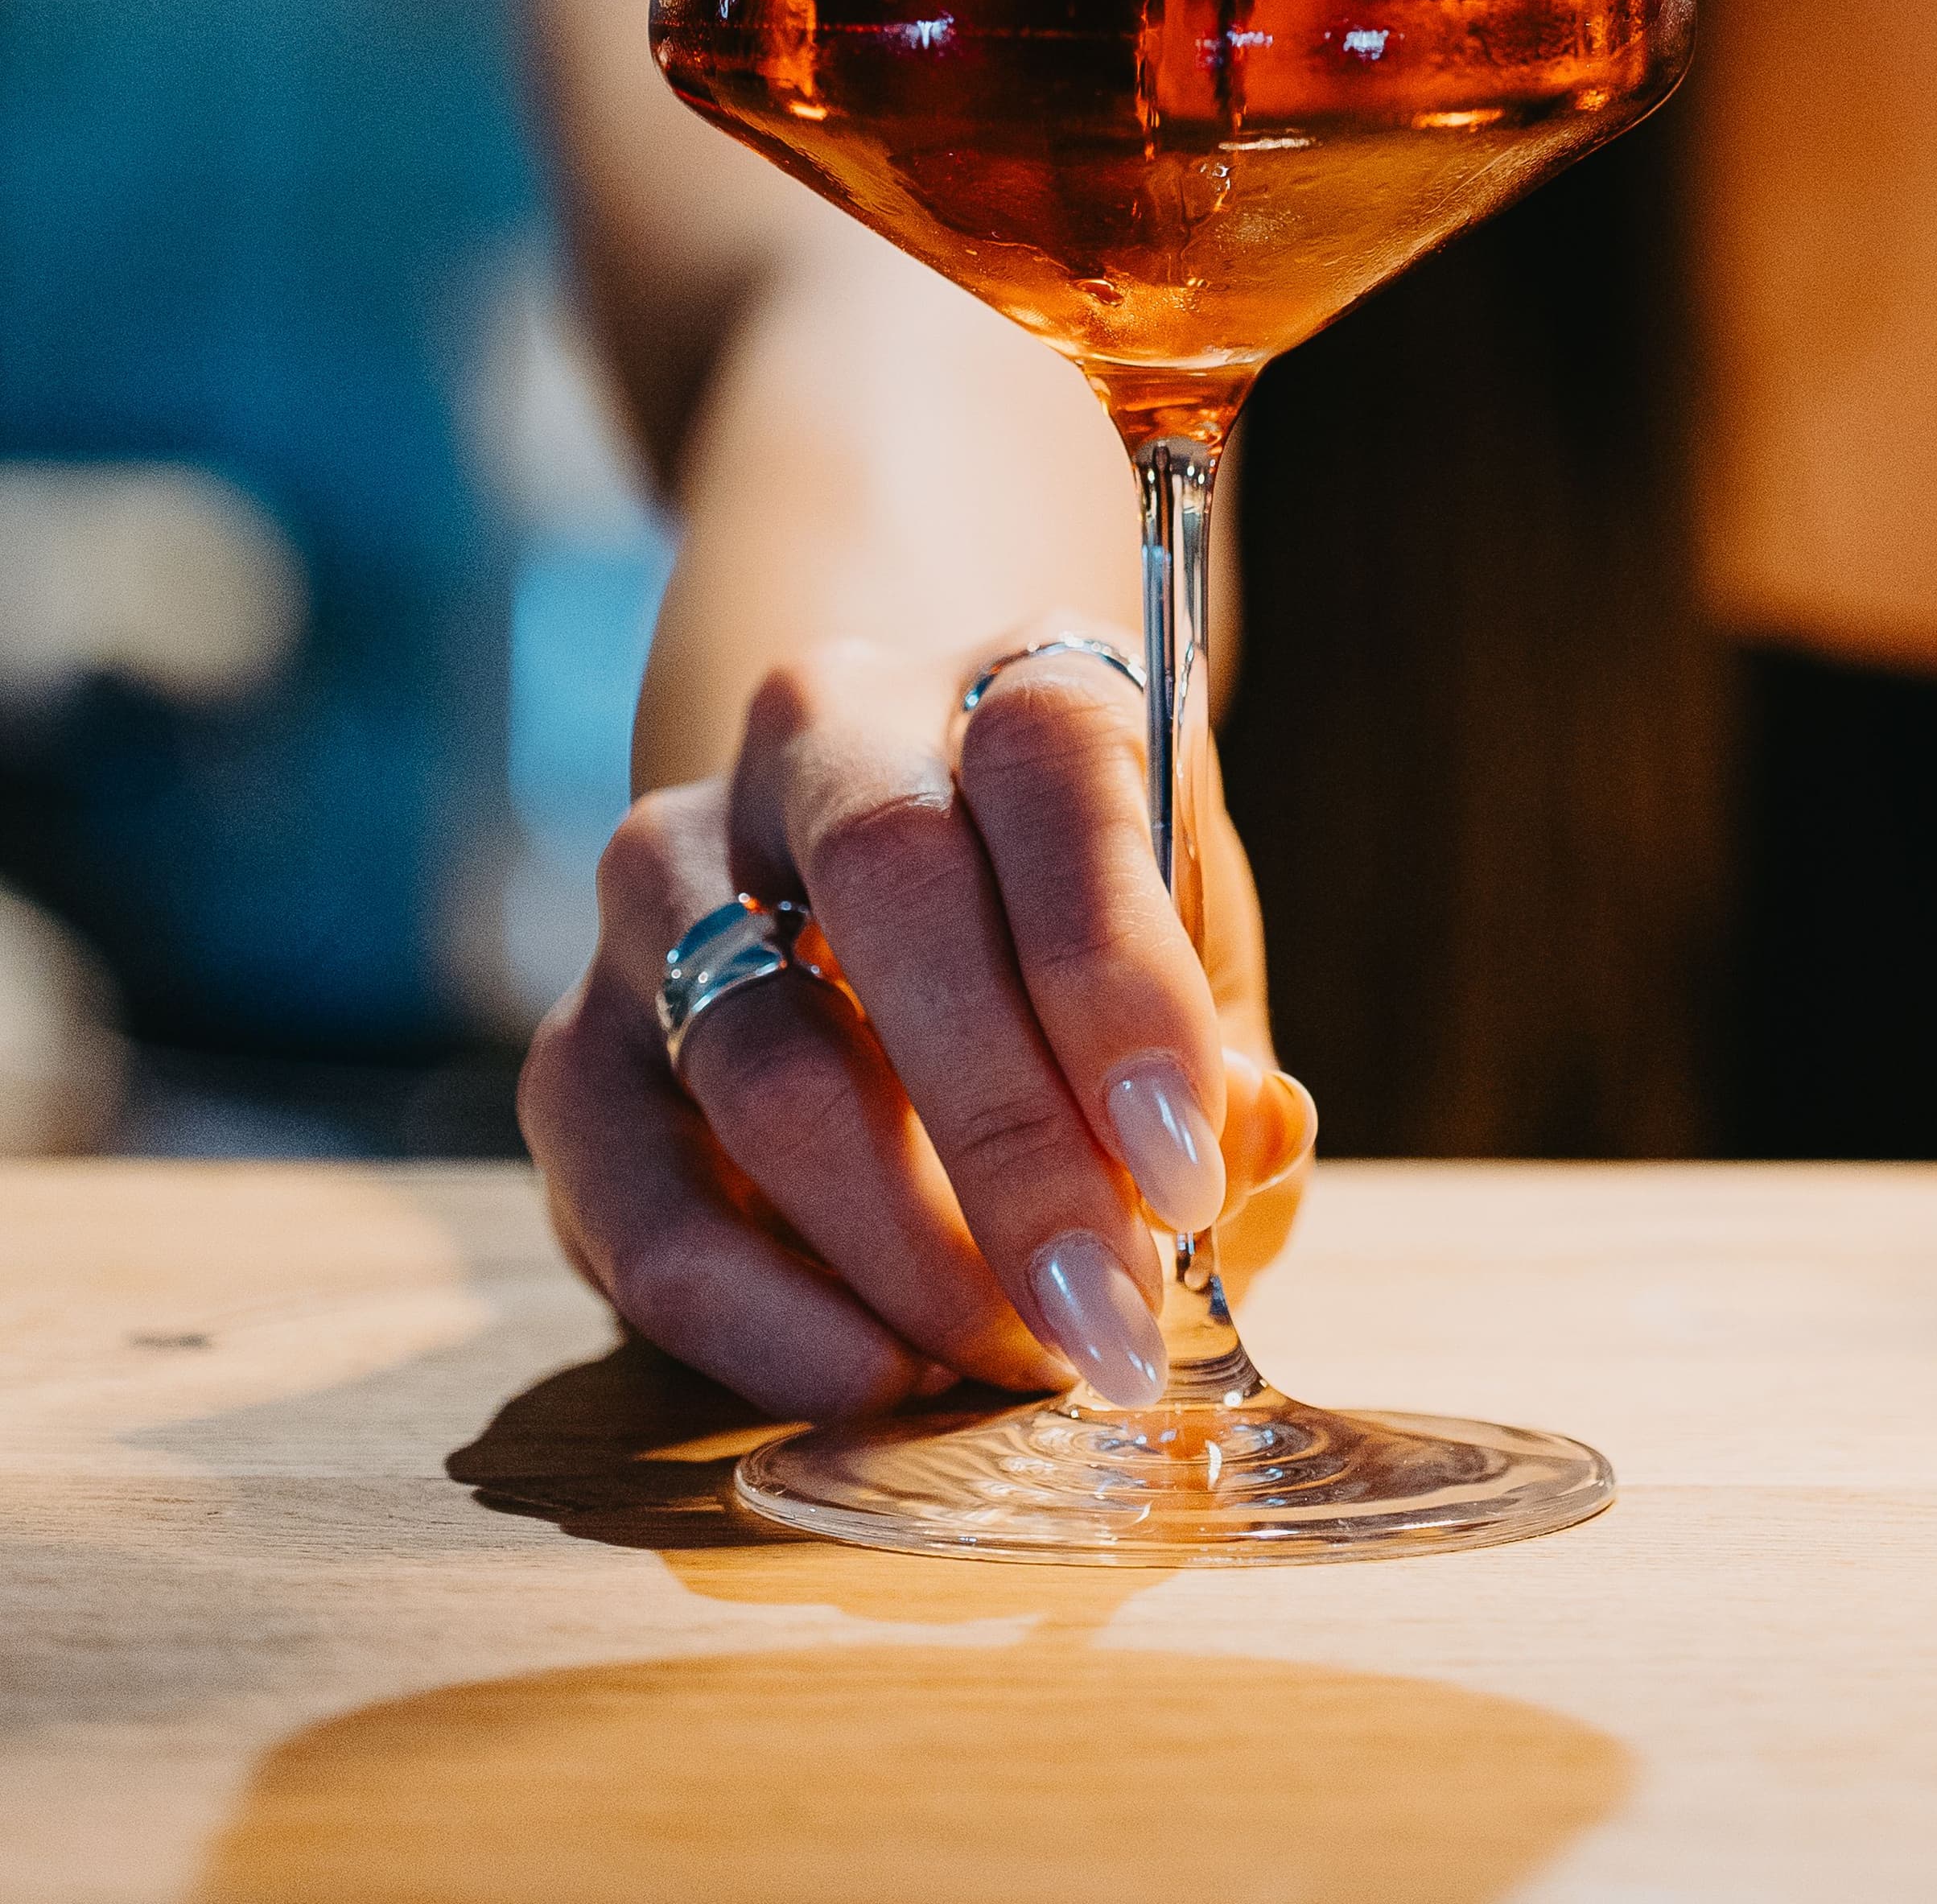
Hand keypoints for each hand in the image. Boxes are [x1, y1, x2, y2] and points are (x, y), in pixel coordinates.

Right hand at [519, 626, 1315, 1418]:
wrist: (908, 919)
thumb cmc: (1086, 959)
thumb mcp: (1197, 978)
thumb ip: (1224, 1066)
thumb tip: (1239, 1142)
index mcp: (1004, 682)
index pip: (1050, 761)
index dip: (1117, 968)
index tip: (1186, 1168)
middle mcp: (821, 739)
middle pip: (895, 886)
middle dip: (1009, 1134)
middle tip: (1104, 1319)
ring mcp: (671, 878)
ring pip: (756, 1052)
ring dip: (896, 1244)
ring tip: (1012, 1361)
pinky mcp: (574, 1038)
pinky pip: (628, 1189)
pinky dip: (754, 1312)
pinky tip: (872, 1377)